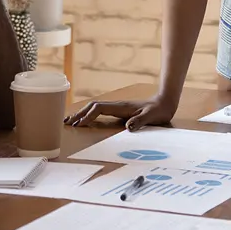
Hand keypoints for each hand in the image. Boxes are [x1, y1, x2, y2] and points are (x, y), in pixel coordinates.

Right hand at [64, 91, 178, 129]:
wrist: (165, 102)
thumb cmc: (158, 111)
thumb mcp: (151, 117)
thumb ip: (140, 121)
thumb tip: (128, 127)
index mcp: (121, 107)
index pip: (99, 109)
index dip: (88, 116)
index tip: (78, 124)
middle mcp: (117, 105)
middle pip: (92, 106)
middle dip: (79, 114)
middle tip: (66, 122)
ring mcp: (117, 107)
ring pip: (95, 108)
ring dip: (82, 113)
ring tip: (70, 120)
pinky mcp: (119, 111)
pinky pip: (100, 111)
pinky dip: (90, 114)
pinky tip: (86, 120)